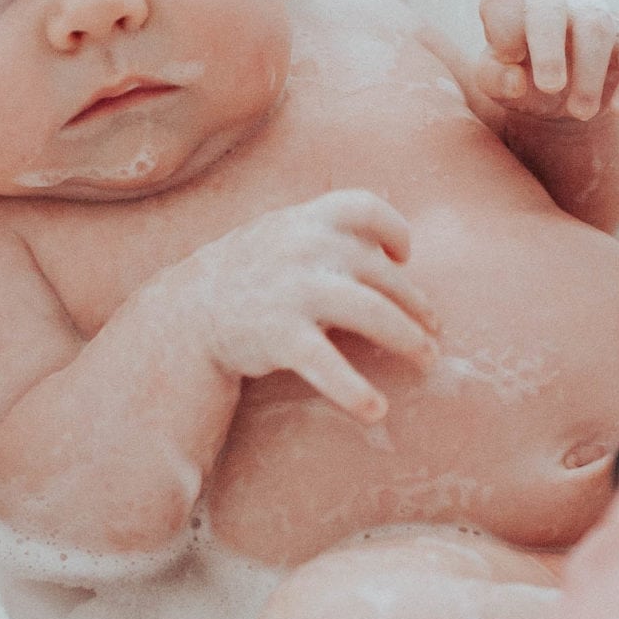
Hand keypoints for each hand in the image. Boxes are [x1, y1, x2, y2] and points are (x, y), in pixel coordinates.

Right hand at [186, 189, 438, 425]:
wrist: (185, 315)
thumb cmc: (247, 277)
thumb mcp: (281, 237)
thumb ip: (326, 235)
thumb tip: (392, 256)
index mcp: (305, 220)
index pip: (366, 208)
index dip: (395, 231)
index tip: (404, 259)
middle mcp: (304, 248)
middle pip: (383, 273)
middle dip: (416, 305)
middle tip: (433, 332)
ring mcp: (293, 290)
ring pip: (373, 313)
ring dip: (409, 340)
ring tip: (428, 360)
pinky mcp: (280, 334)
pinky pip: (329, 364)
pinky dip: (356, 390)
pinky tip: (376, 410)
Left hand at [472, 0, 618, 122]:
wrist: (560, 97)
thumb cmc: (521, 79)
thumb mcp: (496, 83)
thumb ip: (493, 78)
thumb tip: (515, 81)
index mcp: (515, 7)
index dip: (504, 26)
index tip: (510, 58)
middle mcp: (554, 3)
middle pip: (552, 5)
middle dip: (550, 48)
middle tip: (550, 88)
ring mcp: (594, 16)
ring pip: (596, 28)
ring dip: (589, 74)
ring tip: (580, 112)